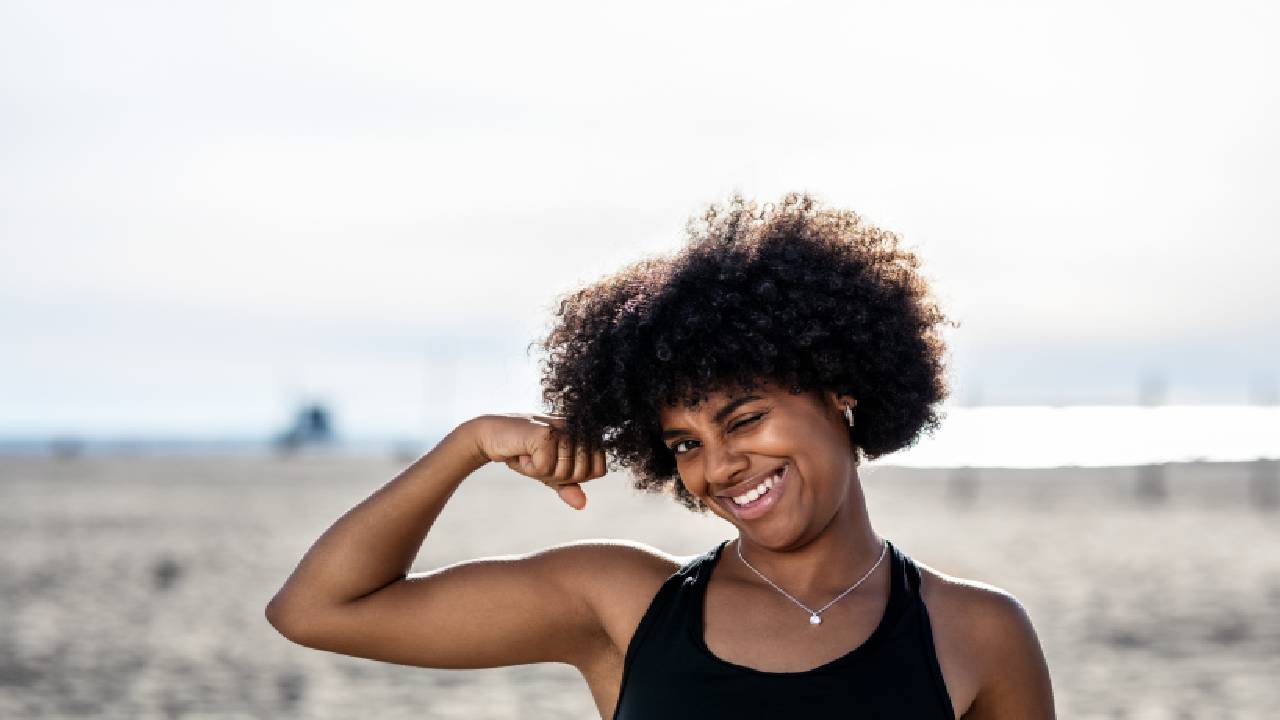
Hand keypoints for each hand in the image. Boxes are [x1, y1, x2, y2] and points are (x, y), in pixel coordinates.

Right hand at [464, 414, 607, 509]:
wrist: (492, 436)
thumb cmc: (524, 451)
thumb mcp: (549, 472)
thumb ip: (568, 486)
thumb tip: (582, 504)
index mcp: (585, 434)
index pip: (598, 470)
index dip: (576, 476)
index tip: (554, 463)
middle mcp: (578, 427)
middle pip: (583, 474)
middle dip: (558, 475)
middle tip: (539, 458)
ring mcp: (563, 427)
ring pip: (565, 472)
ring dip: (542, 471)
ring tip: (530, 453)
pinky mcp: (545, 432)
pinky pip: (546, 469)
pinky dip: (530, 467)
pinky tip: (522, 452)